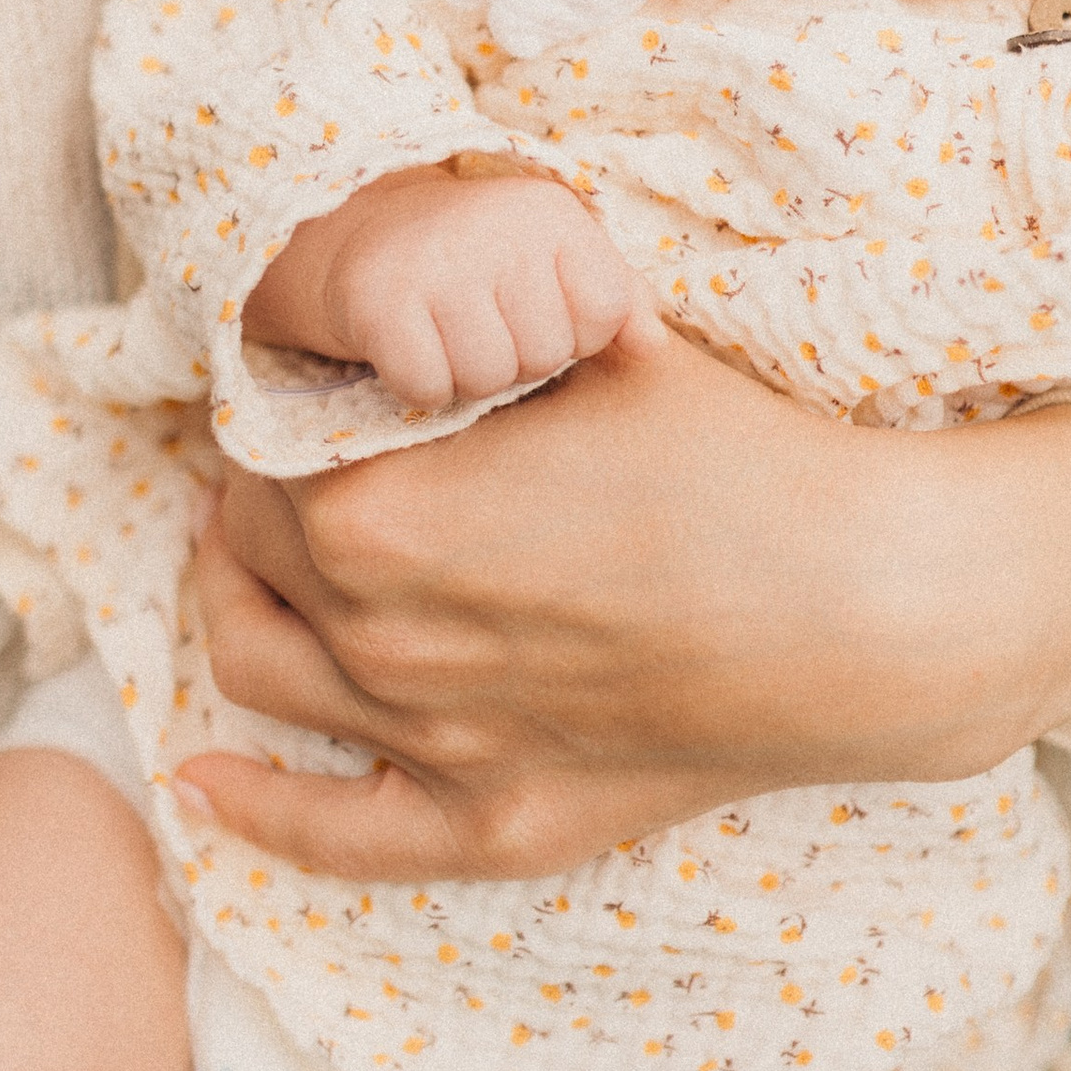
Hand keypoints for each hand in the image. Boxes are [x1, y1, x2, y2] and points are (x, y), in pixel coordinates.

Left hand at [175, 329, 1070, 879]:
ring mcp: (430, 741)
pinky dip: (250, 810)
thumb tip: (442, 236)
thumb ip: (498, 305)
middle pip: (251, 551)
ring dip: (238, 604)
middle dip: (261, 489)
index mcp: (381, 513)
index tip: (316, 370)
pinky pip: (333, 833)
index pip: (264, 445)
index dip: (281, 395)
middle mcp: (379, 638)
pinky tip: (202, 782)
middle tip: (307, 441)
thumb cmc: (742, 458)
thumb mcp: (604, 339)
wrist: (868, 608)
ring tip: (251, 556)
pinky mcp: (493, 818)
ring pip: (259, 670)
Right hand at [244, 166, 633, 409]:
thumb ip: (618, 298)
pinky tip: (412, 346)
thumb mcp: (557, 259)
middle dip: (517, 359)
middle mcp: (496, 228)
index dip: (574, 333)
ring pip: (487, 378)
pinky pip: (428, 387)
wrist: (367, 233)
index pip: (603, 315)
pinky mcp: (378, 300)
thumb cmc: (483, 260)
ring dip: (467, 375)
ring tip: (448, 335)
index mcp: (552, 215)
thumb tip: (653, 349)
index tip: (536, 310)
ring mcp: (434, 262)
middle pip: (544, 356)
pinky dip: (419, 385)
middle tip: (482, 324)